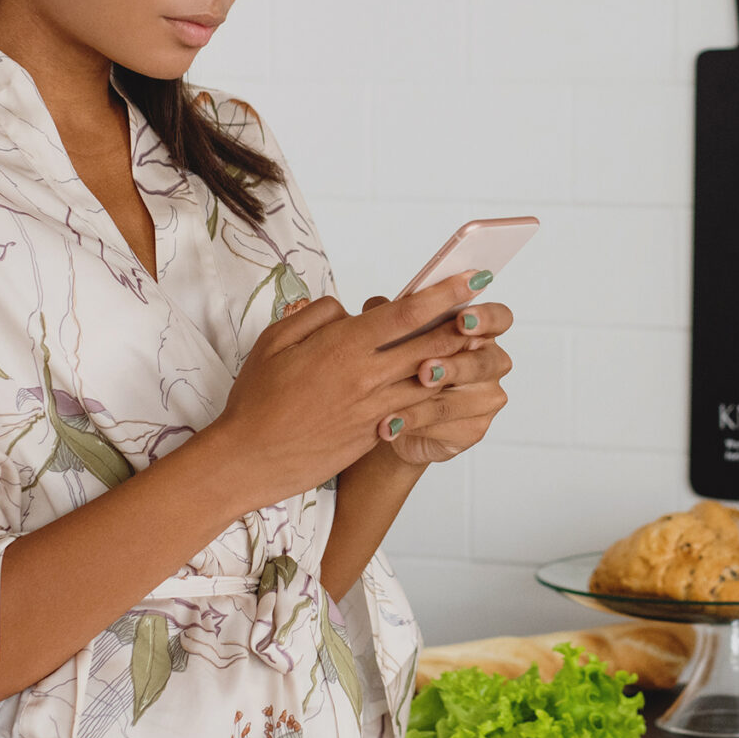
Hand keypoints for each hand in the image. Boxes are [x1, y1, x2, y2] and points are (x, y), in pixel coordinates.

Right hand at [208, 272, 497, 504]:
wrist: (249, 459)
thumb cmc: (257, 398)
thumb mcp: (275, 341)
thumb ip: (316, 316)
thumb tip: (348, 310)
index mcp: (343, 347)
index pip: (406, 314)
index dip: (443, 294)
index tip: (471, 278)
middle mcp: (367, 377)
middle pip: (430, 347)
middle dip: (464, 327)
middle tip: (489, 310)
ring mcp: (374, 410)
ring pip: (429, 383)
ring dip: (458, 365)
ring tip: (480, 348)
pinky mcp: (373, 436)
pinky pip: (413, 413)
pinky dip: (435, 400)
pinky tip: (450, 390)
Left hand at [356, 292, 513, 466]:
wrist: (394, 414)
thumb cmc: (402, 364)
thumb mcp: (395, 336)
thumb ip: (393, 317)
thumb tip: (376, 305)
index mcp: (479, 331)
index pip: (499, 318)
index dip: (486, 318)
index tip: (462, 320)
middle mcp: (490, 363)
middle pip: (483, 363)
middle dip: (452, 366)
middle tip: (425, 369)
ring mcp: (486, 398)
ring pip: (461, 400)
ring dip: (425, 403)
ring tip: (395, 405)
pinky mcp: (474, 429)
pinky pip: (448, 427)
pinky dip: (415, 425)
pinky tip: (391, 426)